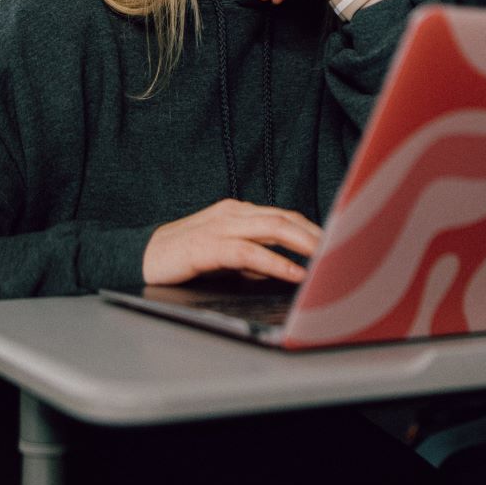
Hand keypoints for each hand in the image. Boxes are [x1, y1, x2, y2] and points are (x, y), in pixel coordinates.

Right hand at [142, 199, 322, 284]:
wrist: (142, 257)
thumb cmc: (184, 256)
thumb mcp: (225, 254)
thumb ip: (252, 256)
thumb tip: (281, 266)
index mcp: (238, 212)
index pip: (284, 215)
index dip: (312, 228)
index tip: (337, 242)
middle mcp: (232, 213)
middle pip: (284, 218)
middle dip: (316, 234)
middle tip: (343, 249)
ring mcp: (219, 227)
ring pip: (272, 228)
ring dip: (304, 244)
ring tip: (327, 258)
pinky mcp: (207, 246)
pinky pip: (249, 252)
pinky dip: (276, 262)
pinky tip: (293, 273)